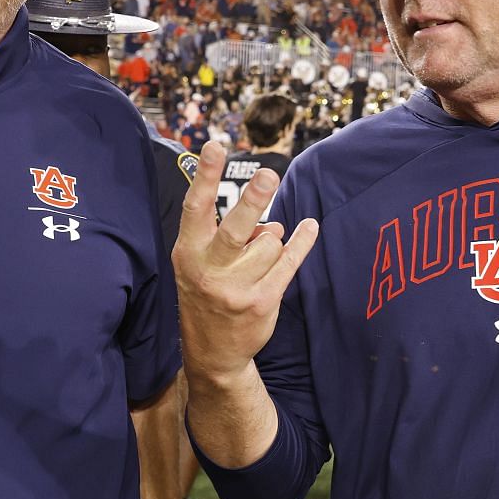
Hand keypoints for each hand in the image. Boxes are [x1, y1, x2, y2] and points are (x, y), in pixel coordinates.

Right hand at [174, 142, 317, 385]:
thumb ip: (221, 236)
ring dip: (271, 242)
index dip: (204, 175)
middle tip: (269, 174)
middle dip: (254, 199)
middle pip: (236, 227)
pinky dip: (302, 242)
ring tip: (258, 258)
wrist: (213, 352)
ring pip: (270, 243)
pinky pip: (290, 261)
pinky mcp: (262, 301)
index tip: (213, 146)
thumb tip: (266, 221)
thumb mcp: (198, 264)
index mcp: (188, 252)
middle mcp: (210, 269)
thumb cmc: (207, 294)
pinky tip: (309, 227)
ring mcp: (237, 288)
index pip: (196, 207)